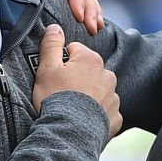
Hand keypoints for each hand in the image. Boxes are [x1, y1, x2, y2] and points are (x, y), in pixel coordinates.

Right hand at [32, 23, 120, 138]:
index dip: (62, 62)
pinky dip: (96, 114)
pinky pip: (105, 111)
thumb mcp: (47, 68)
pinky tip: (83, 120)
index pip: (75, 50)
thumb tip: (55, 27)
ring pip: (99, 90)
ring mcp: (113, 97)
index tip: (55, 76)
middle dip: (77, 78)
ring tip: (72, 108)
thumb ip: (51, 45)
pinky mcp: (115, 117)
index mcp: (91, 60)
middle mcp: (107, 75)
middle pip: (89, 70)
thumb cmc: (56, 99)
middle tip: (62, 93)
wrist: (68, 133)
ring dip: (89, 96)